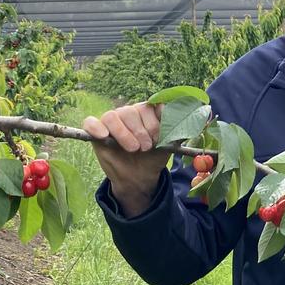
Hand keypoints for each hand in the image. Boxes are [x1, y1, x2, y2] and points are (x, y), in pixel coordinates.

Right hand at [82, 101, 171, 216]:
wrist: (138, 177)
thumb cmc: (153, 158)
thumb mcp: (169, 146)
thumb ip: (178, 132)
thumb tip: (194, 121)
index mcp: (146, 112)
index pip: (149, 106)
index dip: (154, 122)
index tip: (158, 138)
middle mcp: (129, 113)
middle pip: (132, 111)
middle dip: (141, 131)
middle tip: (146, 148)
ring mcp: (111, 121)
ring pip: (113, 116)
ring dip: (124, 133)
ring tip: (133, 149)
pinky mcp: (96, 131)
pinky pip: (91, 122)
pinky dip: (96, 127)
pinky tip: (103, 136)